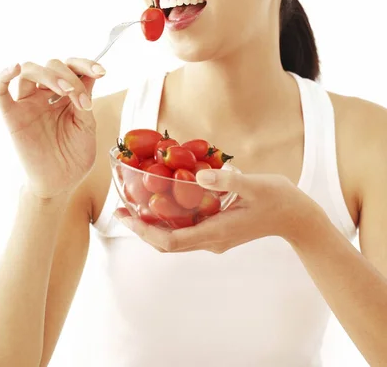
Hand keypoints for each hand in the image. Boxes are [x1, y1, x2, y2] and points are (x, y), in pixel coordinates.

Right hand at [0, 58, 105, 198]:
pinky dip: (3, 76)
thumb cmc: (74, 155)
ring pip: (30, 70)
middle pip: (53, 65)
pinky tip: (13, 68)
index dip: (86, 64)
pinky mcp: (12, 116)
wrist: (61, 182)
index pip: (73, 67)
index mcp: (67, 95)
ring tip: (66, 91)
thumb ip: (84, 100)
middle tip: (80, 98)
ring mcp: (28, 103)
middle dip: (70, 76)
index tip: (101, 71)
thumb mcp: (87, 125)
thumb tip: (86, 76)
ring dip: (50, 75)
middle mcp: (46, 94)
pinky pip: (0, 90)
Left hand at [115, 166, 315, 252]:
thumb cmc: (279, 200)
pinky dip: (170, 219)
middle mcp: (211, 240)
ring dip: (153, 225)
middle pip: (167, 243)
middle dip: (141, 229)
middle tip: (121, 210)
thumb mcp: (255, 185)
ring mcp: (215, 239)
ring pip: (175, 238)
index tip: (125, 216)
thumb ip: (227, 181)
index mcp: (216, 232)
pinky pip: (187, 230)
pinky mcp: (219, 232)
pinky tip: (165, 199)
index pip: (170, 241)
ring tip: (135, 205)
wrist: (297, 219)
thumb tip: (199, 176)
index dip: (144, 231)